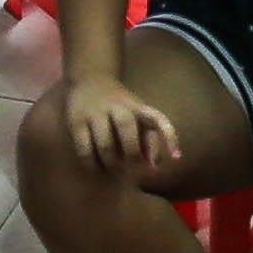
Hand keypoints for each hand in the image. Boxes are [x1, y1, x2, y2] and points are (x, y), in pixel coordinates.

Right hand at [61, 76, 181, 178]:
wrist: (89, 81)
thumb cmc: (120, 107)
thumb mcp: (139, 116)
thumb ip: (150, 140)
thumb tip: (154, 167)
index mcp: (139, 107)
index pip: (158, 119)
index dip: (169, 137)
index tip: (175, 158)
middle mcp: (118, 107)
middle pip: (126, 127)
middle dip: (132, 153)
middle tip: (131, 171)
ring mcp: (95, 113)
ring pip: (105, 142)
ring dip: (111, 163)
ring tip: (113, 171)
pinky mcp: (76, 122)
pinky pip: (85, 148)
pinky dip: (91, 163)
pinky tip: (95, 168)